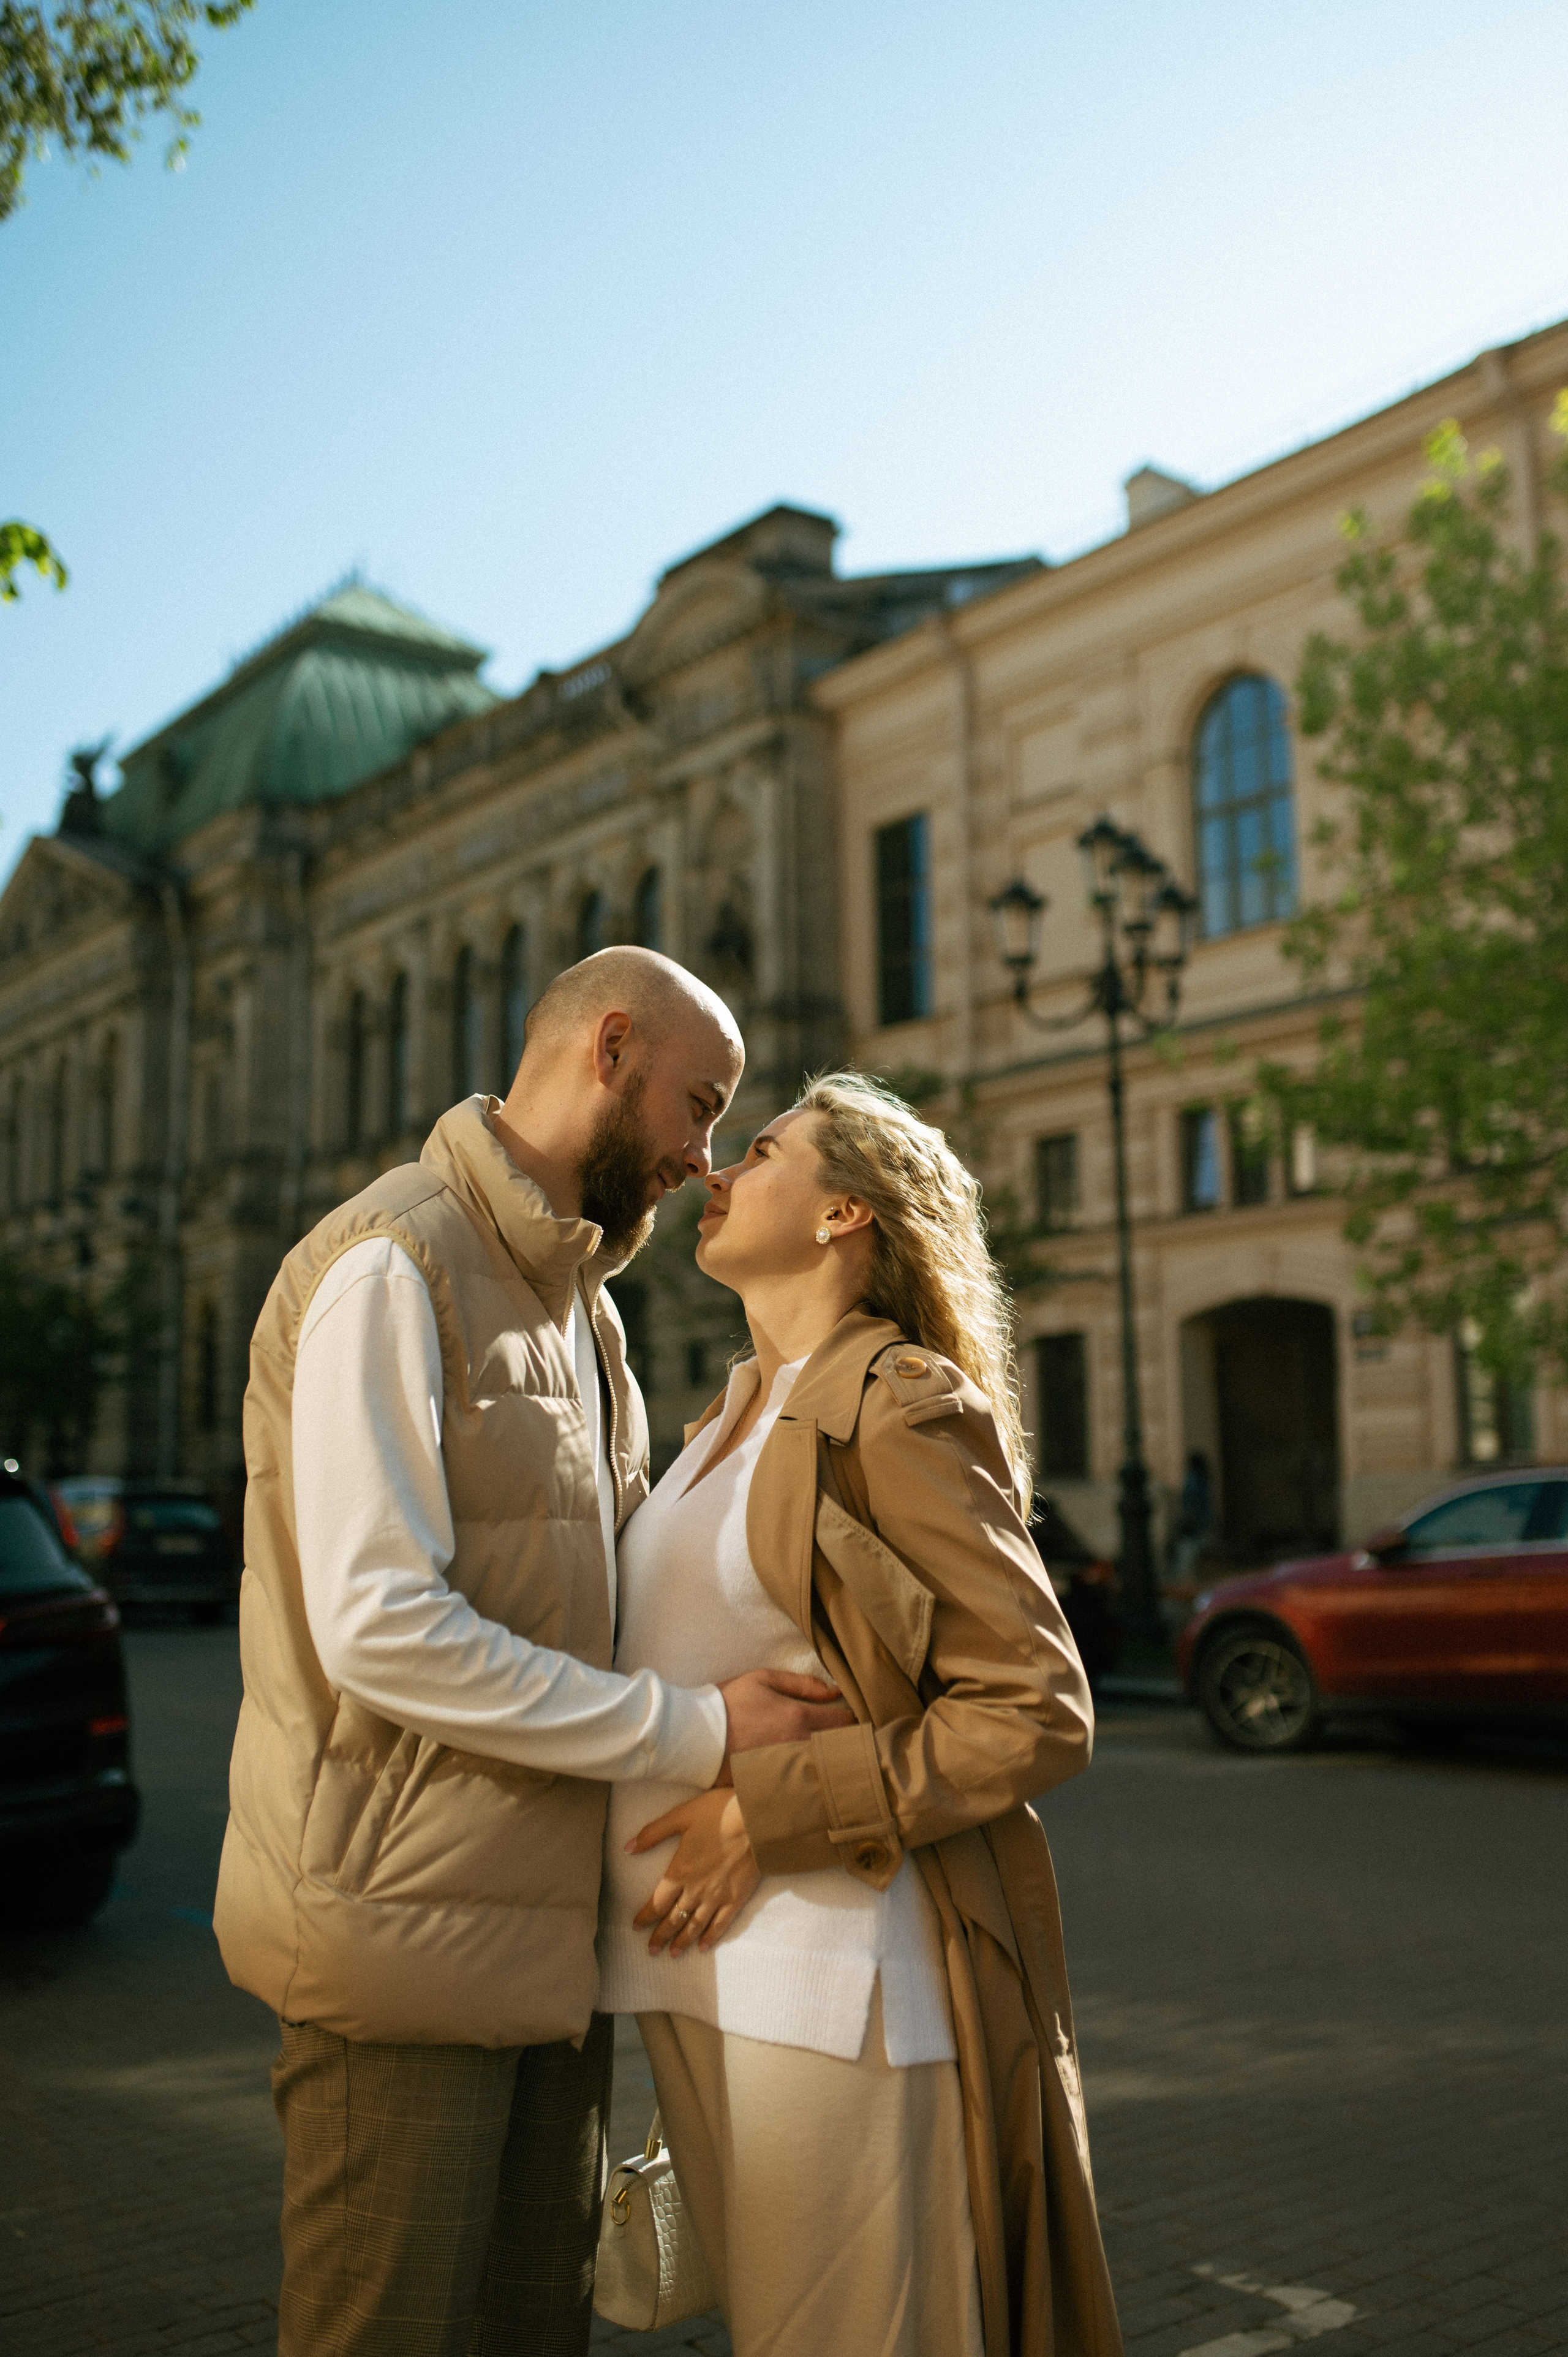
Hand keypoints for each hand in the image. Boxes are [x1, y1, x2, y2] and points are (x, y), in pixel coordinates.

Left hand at [628, 1789, 760, 1954]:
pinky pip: (720, 1924)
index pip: (657, 1902)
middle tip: (651, 1951)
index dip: (645, 1917)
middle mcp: (695, 1890)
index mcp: (680, 1871)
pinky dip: (710, 1938)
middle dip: (660, 1936)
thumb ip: (653, 1833)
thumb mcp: (681, 1816)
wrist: (756, 1821)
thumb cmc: (719, 1813)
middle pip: (673, 1919)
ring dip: (682, 1941)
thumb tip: (627, 1847)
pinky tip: (703, 1948)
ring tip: (672, 1954)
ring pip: (694, 1925)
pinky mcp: (736, 1899)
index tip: (636, 1927)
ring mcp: (716, 1897)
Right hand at [716, 1667, 853, 1783]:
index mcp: (797, 1717)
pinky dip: (810, 1779)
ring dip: (831, 1762)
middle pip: (839, 1750)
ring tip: (831, 1758)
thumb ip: (802, 1684)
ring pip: (824, 1769)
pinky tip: (810, 1775)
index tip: (850, 1718)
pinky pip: (802, 1784)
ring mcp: (786, 1769)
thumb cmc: (728, 1702)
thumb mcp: (763, 1679)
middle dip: (847, 1744)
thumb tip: (834, 1691)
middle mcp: (796, 1746)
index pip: (844, 1722)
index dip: (852, 1719)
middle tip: (847, 1740)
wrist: (694, 1735)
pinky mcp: (773, 1785)